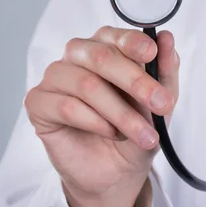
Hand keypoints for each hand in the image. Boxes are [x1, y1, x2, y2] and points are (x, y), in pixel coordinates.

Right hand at [25, 26, 179, 206]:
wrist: (117, 171)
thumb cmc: (136, 128)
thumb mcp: (161, 102)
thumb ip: (165, 70)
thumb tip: (167, 38)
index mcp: (107, 47)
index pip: (116, 35)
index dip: (134, 42)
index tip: (152, 54)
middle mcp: (78, 56)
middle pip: (101, 57)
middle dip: (136, 82)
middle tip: (160, 104)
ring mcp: (56, 77)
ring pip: (86, 84)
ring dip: (120, 112)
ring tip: (142, 134)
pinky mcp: (38, 103)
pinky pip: (66, 106)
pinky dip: (95, 122)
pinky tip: (111, 133)